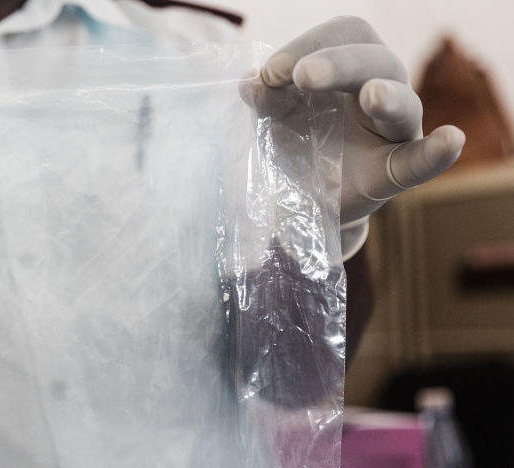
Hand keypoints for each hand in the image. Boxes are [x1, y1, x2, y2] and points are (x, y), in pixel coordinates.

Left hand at [243, 16, 463, 254]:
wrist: (303, 198)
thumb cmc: (299, 143)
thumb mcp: (275, 117)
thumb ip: (266, 98)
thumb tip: (252, 83)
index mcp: (349, 66)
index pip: (341, 34)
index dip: (305, 44)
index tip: (270, 73)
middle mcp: (380, 86)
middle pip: (373, 59)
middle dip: (336, 63)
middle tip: (302, 77)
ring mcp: (394, 130)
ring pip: (403, 103)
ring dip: (387, 96)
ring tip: (371, 96)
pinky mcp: (395, 172)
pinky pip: (421, 161)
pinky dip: (437, 152)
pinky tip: (450, 139)